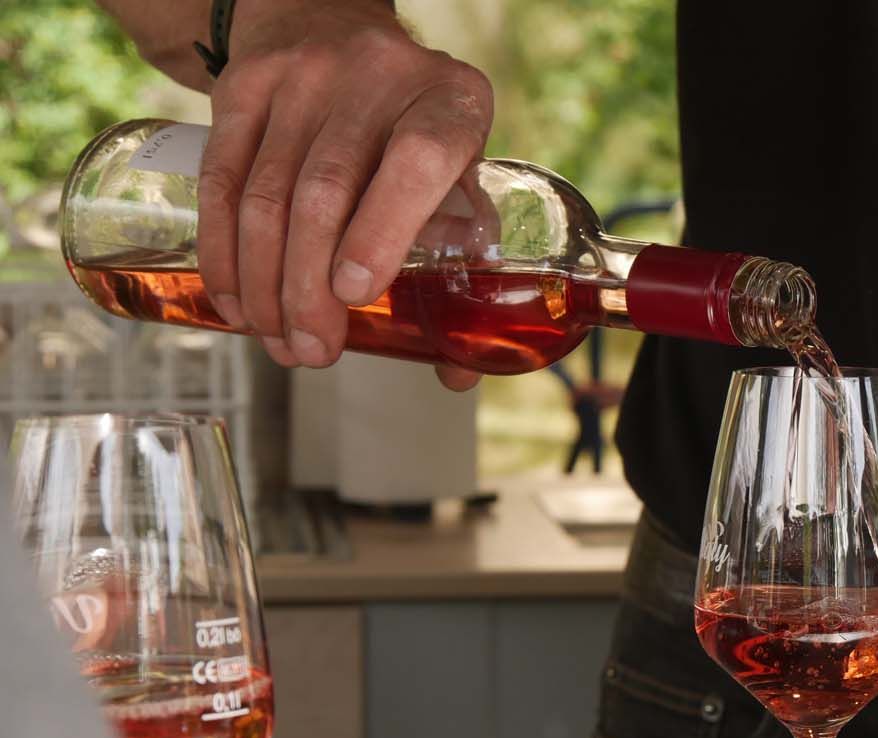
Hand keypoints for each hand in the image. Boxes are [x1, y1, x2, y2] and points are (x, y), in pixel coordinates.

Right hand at [198, 0, 490, 390]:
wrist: (334, 26)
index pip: (419, 162)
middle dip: (309, 288)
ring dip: (265, 282)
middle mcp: (378, 76)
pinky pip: (221, 177)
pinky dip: (223, 250)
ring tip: (277, 340)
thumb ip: (464, 258)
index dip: (383, 232)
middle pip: (327, 192)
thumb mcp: (458, 166)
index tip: (356, 295)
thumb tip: (457, 371)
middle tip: (312, 350)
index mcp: (449, 102)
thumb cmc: (412, 123)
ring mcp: (304, 75)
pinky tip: (234, 299)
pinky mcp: (244, 83)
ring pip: (267, 193)